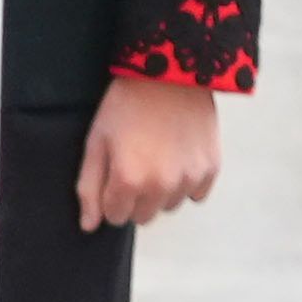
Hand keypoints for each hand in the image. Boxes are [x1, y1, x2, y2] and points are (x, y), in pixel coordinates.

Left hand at [78, 83, 221, 232]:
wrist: (170, 75)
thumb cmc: (125, 107)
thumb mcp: (96, 142)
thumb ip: (89, 188)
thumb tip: (89, 226)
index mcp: (128, 181)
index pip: (115, 218)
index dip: (111, 198)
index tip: (114, 175)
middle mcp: (161, 186)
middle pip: (143, 216)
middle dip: (135, 198)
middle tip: (136, 165)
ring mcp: (189, 179)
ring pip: (169, 206)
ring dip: (161, 192)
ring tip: (157, 158)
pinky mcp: (211, 169)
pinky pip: (195, 194)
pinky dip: (186, 183)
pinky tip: (178, 157)